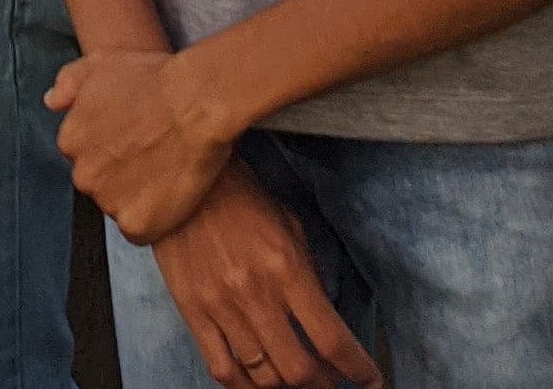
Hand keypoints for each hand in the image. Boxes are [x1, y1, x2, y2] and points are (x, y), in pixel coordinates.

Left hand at [47, 48, 237, 242]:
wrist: (195, 103)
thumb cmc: (155, 79)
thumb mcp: (101, 63)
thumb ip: (69, 82)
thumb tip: (51, 101)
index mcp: (70, 140)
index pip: (85, 156)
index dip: (113, 149)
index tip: (135, 140)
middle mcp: (82, 174)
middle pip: (100, 184)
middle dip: (122, 174)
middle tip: (154, 157)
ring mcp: (107, 201)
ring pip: (119, 207)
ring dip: (139, 197)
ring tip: (167, 172)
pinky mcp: (136, 223)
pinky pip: (140, 231)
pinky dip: (156, 220)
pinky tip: (172, 195)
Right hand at [148, 163, 379, 387]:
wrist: (182, 182)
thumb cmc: (241, 199)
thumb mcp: (289, 227)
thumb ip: (308, 277)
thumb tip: (322, 322)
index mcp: (286, 269)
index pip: (332, 339)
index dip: (358, 369)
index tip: (369, 380)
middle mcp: (255, 295)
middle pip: (299, 369)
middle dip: (323, 384)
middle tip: (331, 381)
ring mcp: (221, 307)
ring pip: (263, 375)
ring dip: (287, 385)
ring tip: (296, 378)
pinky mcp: (192, 311)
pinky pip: (222, 368)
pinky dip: (244, 386)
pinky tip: (257, 383)